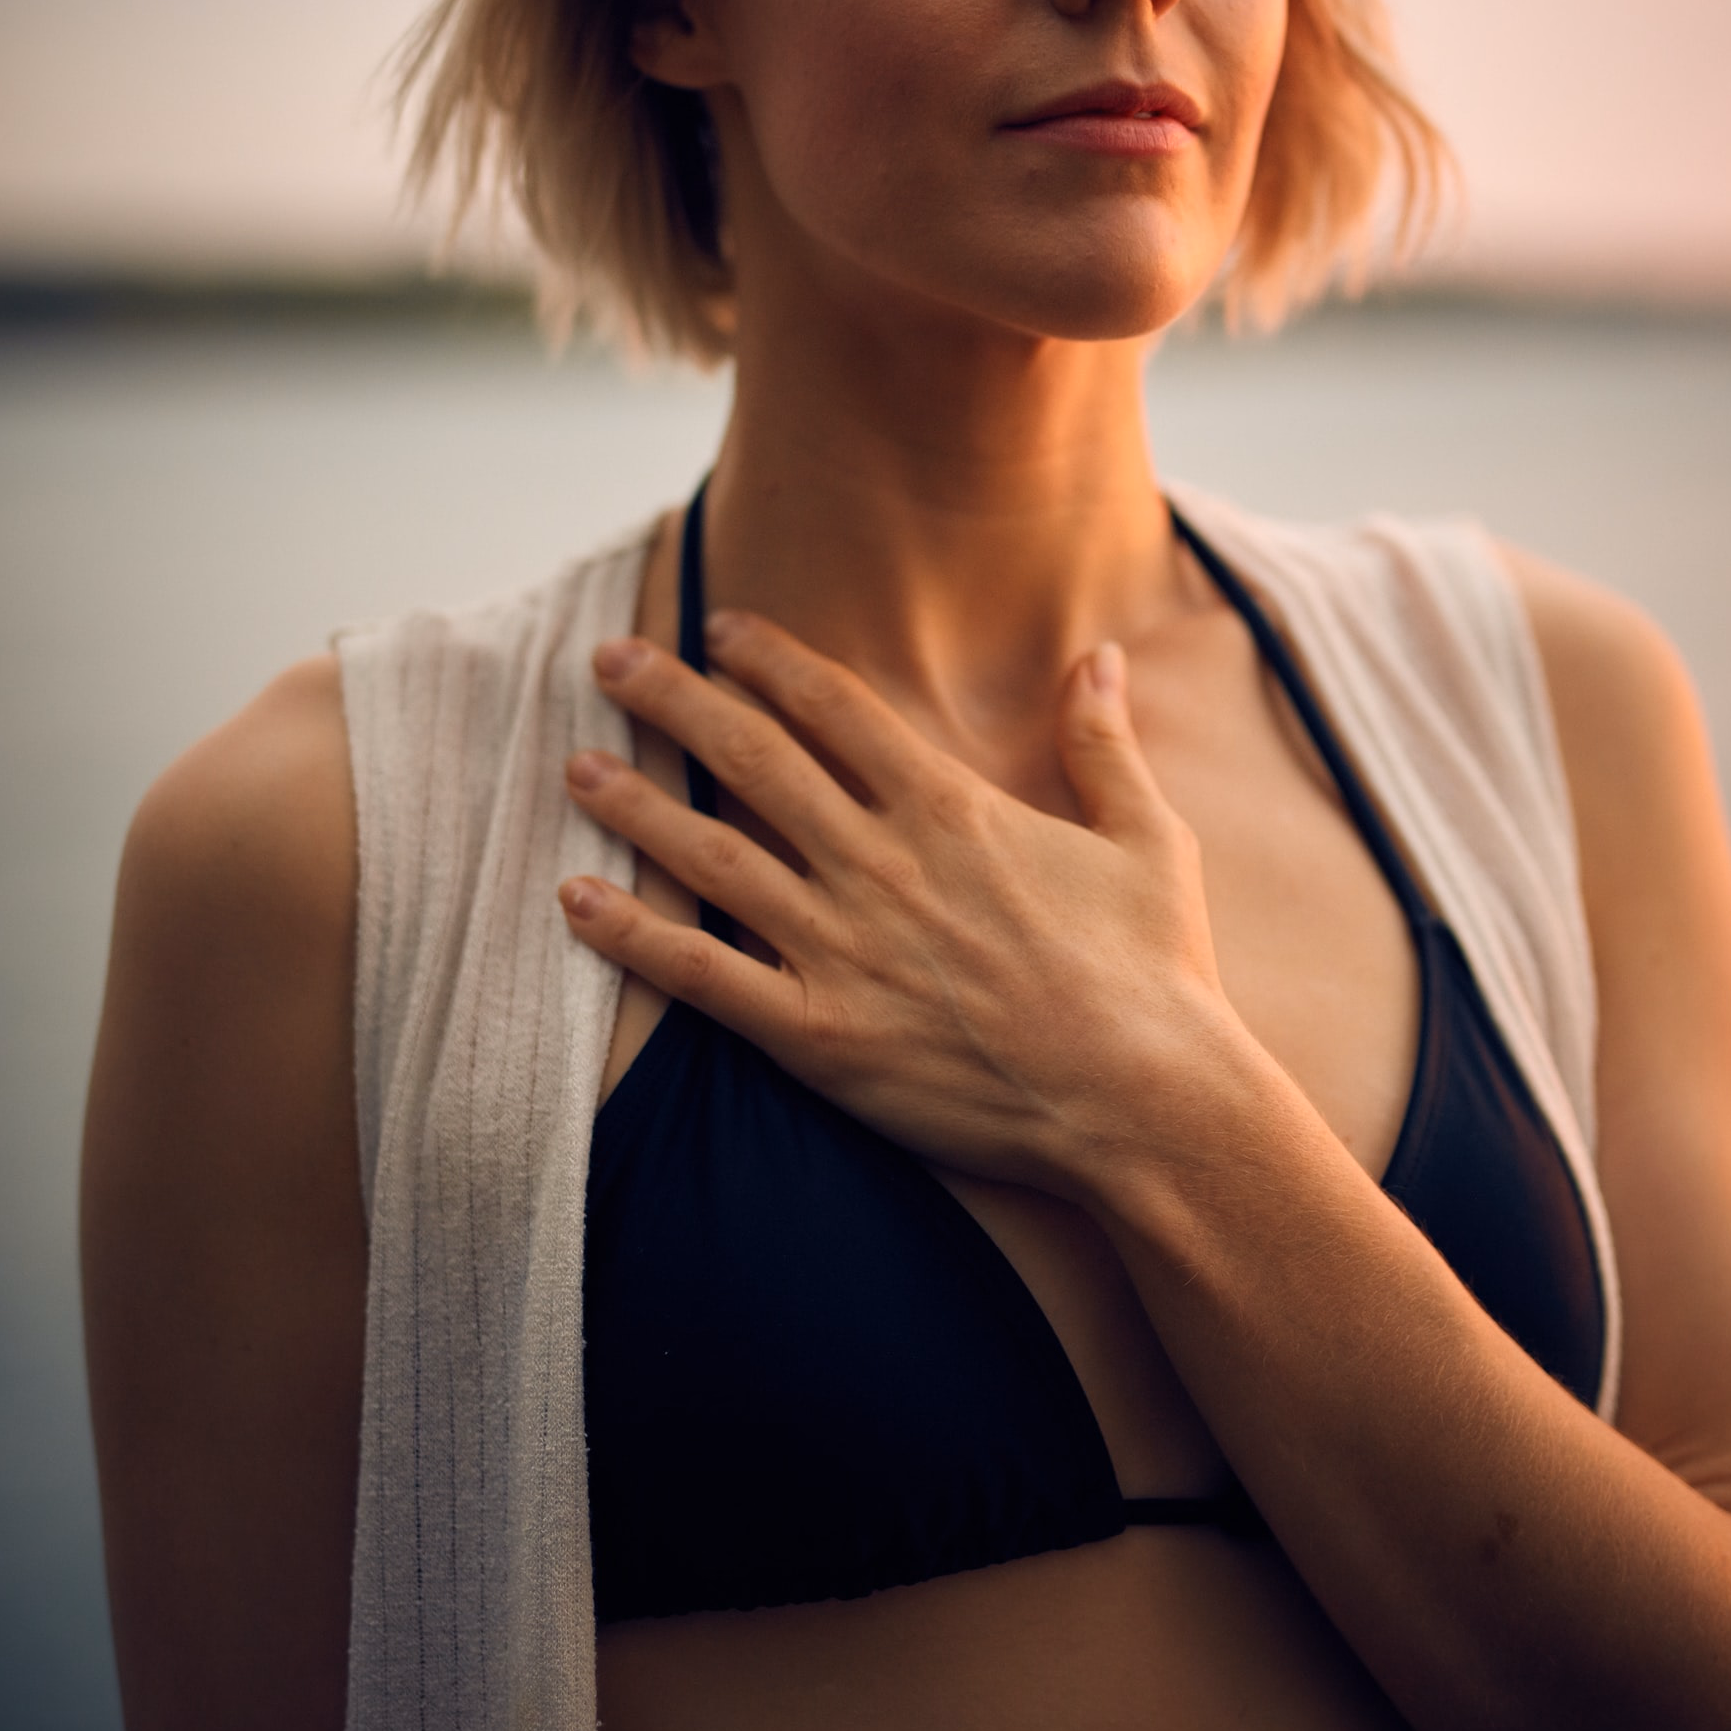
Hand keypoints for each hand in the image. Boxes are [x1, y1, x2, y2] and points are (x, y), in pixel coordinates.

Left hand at [559, 611, 1255, 1191]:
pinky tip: (573, 899)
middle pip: (752, 757)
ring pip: (712, 855)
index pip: (834, 707)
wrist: (1146, 1102)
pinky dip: (632, 936)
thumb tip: (1101, 654)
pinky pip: (702, 976)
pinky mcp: (820, 1035)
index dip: (767, 659)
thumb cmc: (1156, 974)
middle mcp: (880, 864)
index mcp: (950, 809)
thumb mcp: (1148, 838)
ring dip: (635, 804)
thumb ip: (1104, 741)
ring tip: (575, 765)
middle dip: (673, 699)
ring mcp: (843, 949)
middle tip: (609, 660)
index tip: (718, 628)